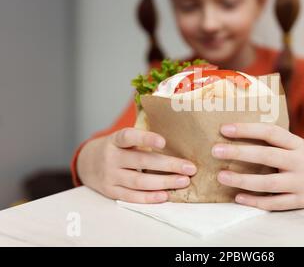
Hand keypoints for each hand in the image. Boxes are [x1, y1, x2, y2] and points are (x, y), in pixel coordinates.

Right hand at [77, 128, 196, 202]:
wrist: (86, 163)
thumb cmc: (115, 148)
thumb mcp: (122, 137)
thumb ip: (141, 137)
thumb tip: (175, 132)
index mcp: (115, 140)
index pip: (129, 137)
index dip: (145, 138)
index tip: (163, 141)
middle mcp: (111, 157)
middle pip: (142, 162)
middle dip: (169, 165)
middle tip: (190, 168)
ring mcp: (110, 176)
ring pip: (139, 181)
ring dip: (164, 182)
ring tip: (183, 181)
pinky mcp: (110, 191)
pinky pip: (131, 196)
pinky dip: (149, 197)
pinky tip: (165, 195)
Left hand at [212, 123, 303, 210]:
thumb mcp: (295, 144)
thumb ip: (274, 141)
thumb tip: (235, 134)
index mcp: (297, 143)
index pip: (271, 132)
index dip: (247, 129)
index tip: (224, 128)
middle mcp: (301, 162)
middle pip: (267, 155)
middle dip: (239, 153)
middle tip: (216, 150)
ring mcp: (301, 183)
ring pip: (269, 183)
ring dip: (243, 180)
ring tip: (221, 176)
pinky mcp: (301, 201)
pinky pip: (275, 203)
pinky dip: (256, 201)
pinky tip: (238, 198)